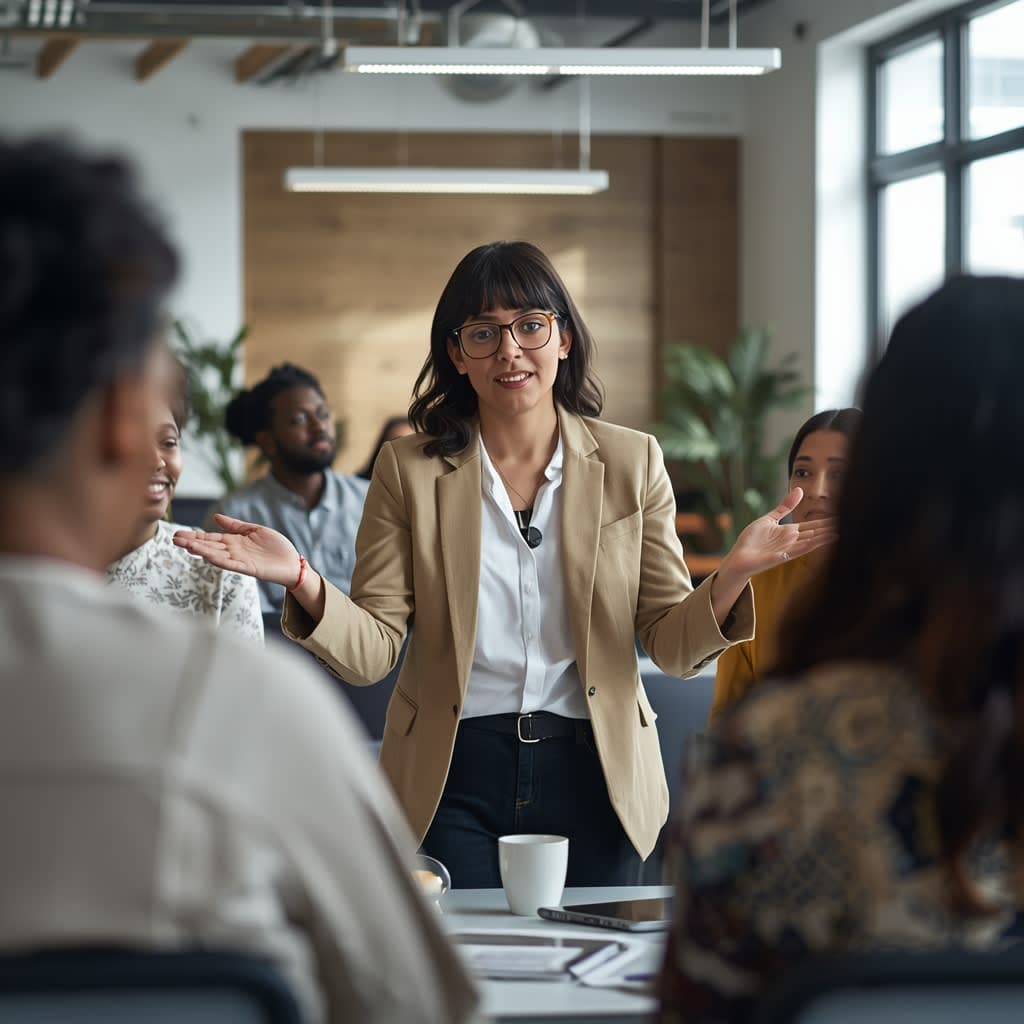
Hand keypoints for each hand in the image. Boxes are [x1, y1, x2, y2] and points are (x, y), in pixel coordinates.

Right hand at [173, 514, 301, 586]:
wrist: (293, 562)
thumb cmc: (276, 547)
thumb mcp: (254, 530)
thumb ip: (235, 525)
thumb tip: (216, 517)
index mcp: (234, 542)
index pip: (210, 538)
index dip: (195, 536)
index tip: (178, 534)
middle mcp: (234, 552)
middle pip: (209, 547)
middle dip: (192, 543)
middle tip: (174, 539)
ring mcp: (240, 561)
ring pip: (217, 556)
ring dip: (202, 551)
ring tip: (186, 546)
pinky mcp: (250, 568)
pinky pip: (233, 565)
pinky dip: (221, 561)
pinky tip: (209, 557)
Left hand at [720, 487, 836, 581]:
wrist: (738, 557)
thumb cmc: (751, 540)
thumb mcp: (769, 519)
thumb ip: (785, 507)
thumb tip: (799, 490)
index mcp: (790, 532)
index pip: (813, 525)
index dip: (826, 521)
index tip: (841, 515)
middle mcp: (792, 540)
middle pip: (815, 533)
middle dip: (830, 528)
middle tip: (849, 522)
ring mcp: (788, 549)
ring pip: (811, 541)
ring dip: (824, 537)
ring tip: (840, 532)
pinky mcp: (781, 556)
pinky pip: (798, 550)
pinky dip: (810, 545)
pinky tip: (821, 542)